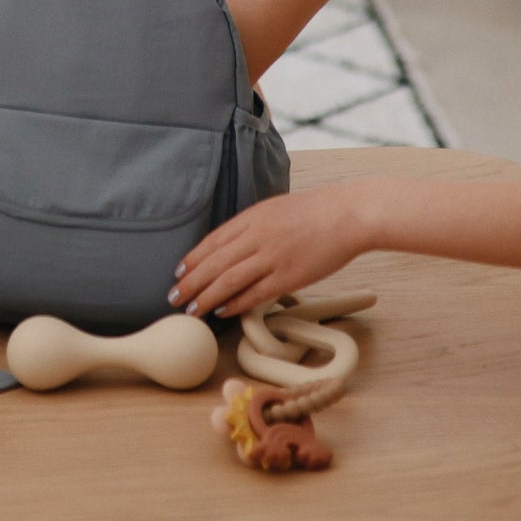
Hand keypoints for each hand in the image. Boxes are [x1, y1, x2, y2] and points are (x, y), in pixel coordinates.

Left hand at [167, 186, 377, 318]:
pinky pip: (255, 293)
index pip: (213, 240)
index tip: (179, 271)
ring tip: (192, 310)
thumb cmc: (314, 212)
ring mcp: (272, 257)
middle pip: (215, 262)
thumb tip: (232, 243)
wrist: (346, 215)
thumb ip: (253, 225)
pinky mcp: (288, 277)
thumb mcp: (275, 208)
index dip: (194, 257)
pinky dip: (236, 303)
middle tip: (174, 296)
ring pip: (229, 280)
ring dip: (207, 297)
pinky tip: (223, 311)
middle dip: (191, 281)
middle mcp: (257, 236)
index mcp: (253, 217)